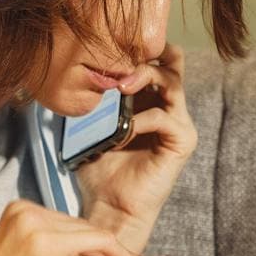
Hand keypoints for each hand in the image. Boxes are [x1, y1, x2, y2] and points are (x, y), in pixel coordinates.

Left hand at [75, 44, 195, 245]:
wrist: (111, 207)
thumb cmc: (101, 169)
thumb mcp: (91, 126)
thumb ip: (93, 99)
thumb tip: (73, 69)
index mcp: (150, 100)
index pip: (156, 59)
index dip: (136, 49)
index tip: (109, 49)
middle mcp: (169, 107)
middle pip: (173, 61)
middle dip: (148, 54)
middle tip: (120, 63)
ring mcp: (179, 124)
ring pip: (173, 83)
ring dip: (145, 78)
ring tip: (120, 88)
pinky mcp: (182, 142)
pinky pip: (165, 118)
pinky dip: (140, 120)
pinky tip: (122, 133)